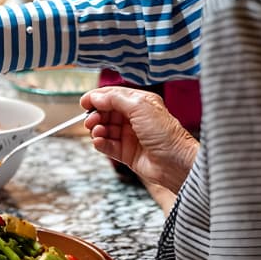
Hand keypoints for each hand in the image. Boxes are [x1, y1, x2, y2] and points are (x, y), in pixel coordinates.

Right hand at [81, 87, 198, 192]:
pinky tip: (99, 142)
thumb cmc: (165, 134)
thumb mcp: (140, 107)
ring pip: (105, 129)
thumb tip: (96, 96)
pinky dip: (100, 143)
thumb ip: (115, 99)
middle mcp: (134, 119)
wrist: (176, 163)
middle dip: (96, 115)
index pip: (113, 96)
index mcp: (139, 103)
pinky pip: (107, 146)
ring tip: (98, 132)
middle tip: (90, 120)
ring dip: (97, 130)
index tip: (84, 102)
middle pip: (106, 113)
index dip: (97, 98)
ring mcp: (129, 136)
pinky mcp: (126, 153)